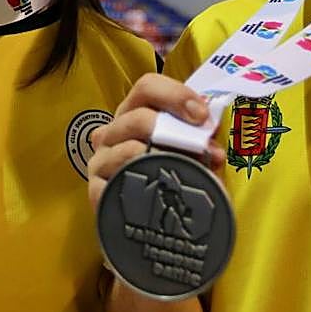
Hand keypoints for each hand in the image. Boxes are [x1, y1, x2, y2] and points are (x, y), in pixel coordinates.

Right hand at [87, 73, 225, 209]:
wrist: (156, 224)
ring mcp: (101, 160)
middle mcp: (113, 132)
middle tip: (204, 151)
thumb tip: (213, 144)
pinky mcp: (97, 190)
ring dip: (165, 159)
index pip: (147, 87)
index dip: (176, 95)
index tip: (202, 116)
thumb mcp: (191, 154)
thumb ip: (200, 140)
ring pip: (130, 148)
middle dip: (176, 133)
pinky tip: (160, 193)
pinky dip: (143, 182)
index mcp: (134, 113)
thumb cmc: (175, 181)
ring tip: (189, 175)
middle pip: (139, 117)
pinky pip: (118, 180)